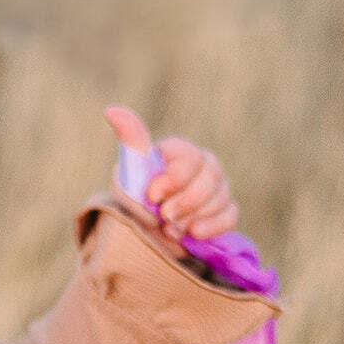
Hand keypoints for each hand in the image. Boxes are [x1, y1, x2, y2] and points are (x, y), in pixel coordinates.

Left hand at [103, 106, 239, 258]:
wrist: (144, 230)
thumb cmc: (136, 196)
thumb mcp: (129, 171)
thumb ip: (130, 141)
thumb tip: (112, 110)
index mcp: (179, 151)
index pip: (190, 157)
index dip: (174, 179)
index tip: (152, 196)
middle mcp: (202, 164)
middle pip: (212, 176)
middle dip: (187, 202)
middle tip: (164, 217)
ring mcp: (216, 186)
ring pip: (222, 196)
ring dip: (194, 217)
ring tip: (170, 229)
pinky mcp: (223, 209)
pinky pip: (231, 214)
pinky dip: (213, 225)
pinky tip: (194, 233)